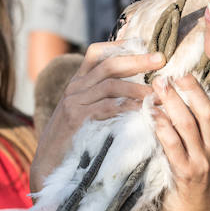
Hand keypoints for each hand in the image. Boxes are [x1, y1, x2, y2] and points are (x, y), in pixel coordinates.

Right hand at [30, 42, 165, 189]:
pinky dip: (128, 106)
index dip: (120, 45)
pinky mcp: (76, 118)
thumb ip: (104, 99)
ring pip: (111, 84)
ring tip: (159, 93)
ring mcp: (73, 101)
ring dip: (138, 87)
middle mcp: (75, 87)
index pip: (97, 53)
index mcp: (78, 83)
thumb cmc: (73, 142)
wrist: (48, 166)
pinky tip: (144, 109)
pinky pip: (107, 107)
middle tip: (161, 59)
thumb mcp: (86, 114)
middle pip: (109, 64)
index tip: (144, 44)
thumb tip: (137, 90)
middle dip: (138, 60)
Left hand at [153, 72, 209, 210]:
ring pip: (189, 123)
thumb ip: (207, 141)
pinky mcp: (185, 174)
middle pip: (209, 111)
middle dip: (193, 88)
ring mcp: (202, 163)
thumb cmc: (196, 195)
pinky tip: (152, 114)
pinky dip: (162, 126)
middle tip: (177, 73)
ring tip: (159, 86)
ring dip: (173, 101)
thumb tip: (190, 109)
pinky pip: (172, 144)